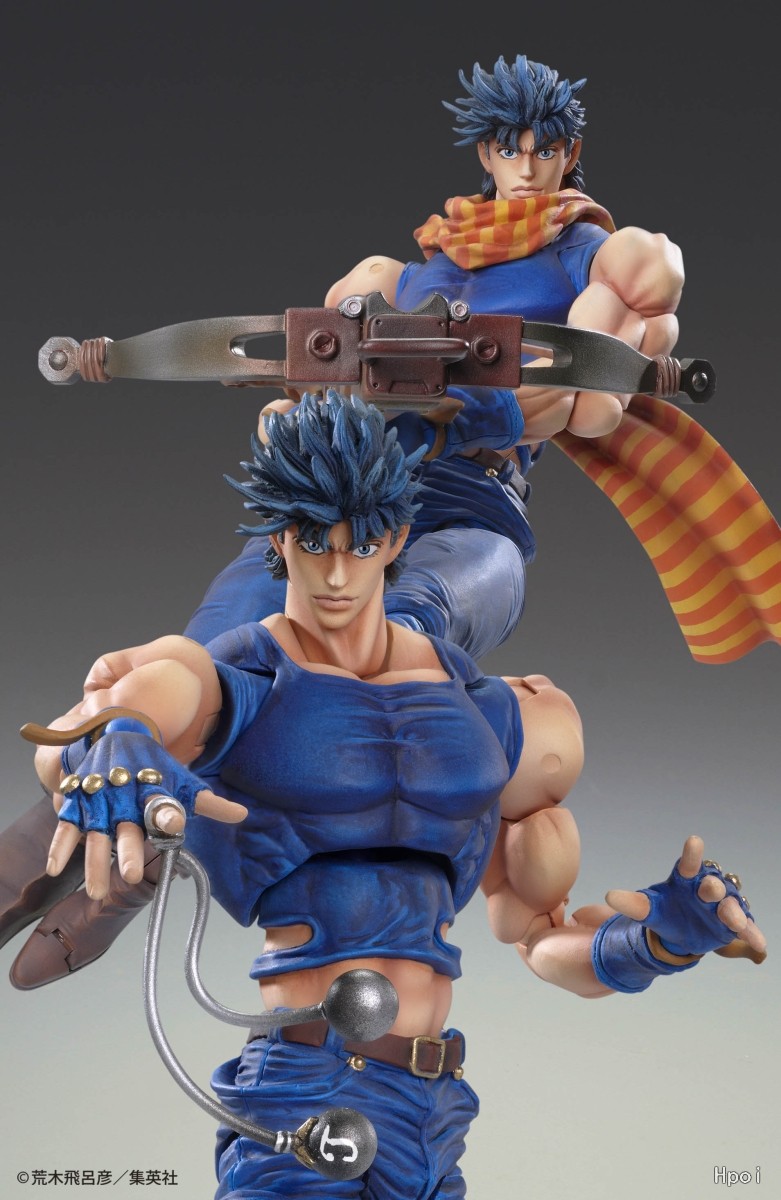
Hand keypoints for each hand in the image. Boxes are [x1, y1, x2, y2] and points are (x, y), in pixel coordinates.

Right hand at [48, 730, 245, 899]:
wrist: (119, 730)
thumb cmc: (155, 764)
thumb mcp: (182, 780)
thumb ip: (208, 802)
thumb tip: (242, 815)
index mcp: (152, 787)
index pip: (162, 804)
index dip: (168, 816)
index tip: (174, 827)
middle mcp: (124, 794)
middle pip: (127, 825)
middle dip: (128, 850)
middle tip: (133, 877)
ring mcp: (99, 798)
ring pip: (96, 833)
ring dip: (95, 862)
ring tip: (98, 893)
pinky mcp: (77, 800)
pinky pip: (66, 825)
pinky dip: (60, 845)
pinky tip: (54, 869)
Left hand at [606, 835, 765, 962]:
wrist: (682, 932)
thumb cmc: (666, 911)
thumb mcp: (649, 909)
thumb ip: (632, 903)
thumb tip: (609, 896)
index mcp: (686, 880)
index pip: (688, 864)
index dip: (691, 854)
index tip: (694, 841)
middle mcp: (707, 890)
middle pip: (712, 885)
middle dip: (712, 886)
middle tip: (710, 888)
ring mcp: (722, 908)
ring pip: (731, 907)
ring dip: (733, 911)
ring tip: (732, 919)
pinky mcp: (733, 927)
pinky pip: (746, 929)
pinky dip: (753, 935)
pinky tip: (759, 945)